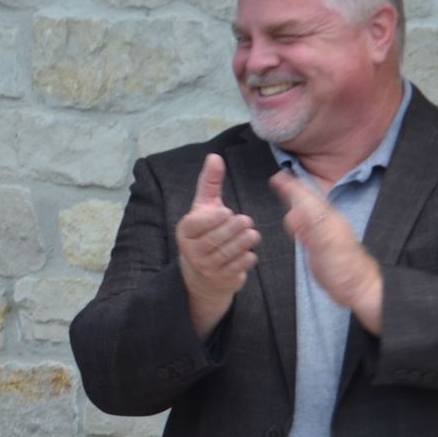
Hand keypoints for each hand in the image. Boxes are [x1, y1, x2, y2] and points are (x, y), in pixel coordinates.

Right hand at [175, 155, 257, 339]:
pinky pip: (237, 267)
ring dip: (245, 242)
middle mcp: (192, 250)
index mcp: (186, 231)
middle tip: (247, 221)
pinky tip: (249, 252)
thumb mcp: (204, 207)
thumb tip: (214, 156)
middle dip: (236, 228)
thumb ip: (210, 183)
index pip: (198, 223)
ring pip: (229, 252)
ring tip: (252, 235)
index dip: (214, 218)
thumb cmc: (206, 232)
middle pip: (217, 237)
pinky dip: (247, 258)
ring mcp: (206, 267)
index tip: (227, 212)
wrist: (202, 274)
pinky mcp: (221, 279)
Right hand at [272, 173, 383, 331]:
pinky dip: (299, 220)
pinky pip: (308, 227)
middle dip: (292, 189)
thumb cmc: (344, 270)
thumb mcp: (326, 244)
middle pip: (307, 201)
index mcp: (327, 219)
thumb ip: (311, 225)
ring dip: (295, 201)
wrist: (358, 289)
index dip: (291, 186)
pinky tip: (296, 223)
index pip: (306, 196)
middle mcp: (327, 223)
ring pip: (308, 212)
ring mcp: (325, 234)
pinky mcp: (322, 246)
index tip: (278, 177)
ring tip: (284, 194)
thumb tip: (294, 210)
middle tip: (278, 181)